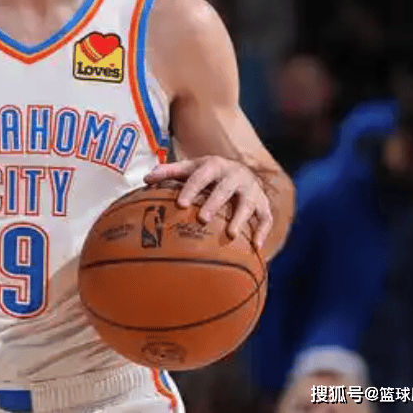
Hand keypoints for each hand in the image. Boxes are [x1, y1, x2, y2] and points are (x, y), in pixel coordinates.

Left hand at [144, 157, 272, 250]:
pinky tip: (256, 247)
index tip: (180, 203)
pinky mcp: (263, 203)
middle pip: (224, 189)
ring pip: (247, 203)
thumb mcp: (191, 168)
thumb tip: (146, 179)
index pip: (200, 176)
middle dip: (214, 203)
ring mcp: (251, 190)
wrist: (240, 170)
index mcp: (214, 165)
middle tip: (202, 218)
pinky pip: (266, 217)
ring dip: (240, 218)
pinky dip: (263, 231)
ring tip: (231, 235)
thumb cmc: (208, 173)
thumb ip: (169, 172)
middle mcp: (235, 175)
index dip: (191, 189)